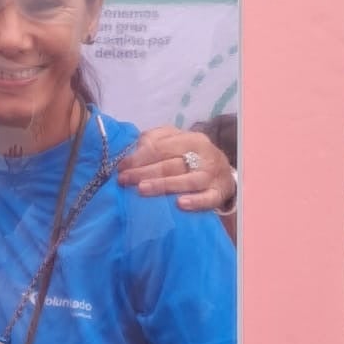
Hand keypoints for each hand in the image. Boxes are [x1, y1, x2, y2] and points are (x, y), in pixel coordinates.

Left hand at [117, 128, 234, 212]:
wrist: (223, 173)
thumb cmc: (191, 157)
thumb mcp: (176, 143)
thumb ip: (156, 141)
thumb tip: (135, 150)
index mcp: (191, 139)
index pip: (161, 147)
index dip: (139, 157)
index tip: (121, 167)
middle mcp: (204, 155)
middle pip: (171, 164)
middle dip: (145, 172)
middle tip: (124, 180)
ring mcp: (213, 175)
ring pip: (188, 180)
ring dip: (164, 185)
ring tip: (142, 190)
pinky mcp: (219, 193)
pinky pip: (208, 198)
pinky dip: (195, 202)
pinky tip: (179, 204)